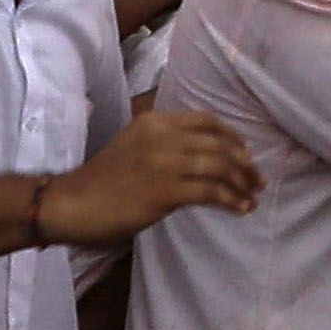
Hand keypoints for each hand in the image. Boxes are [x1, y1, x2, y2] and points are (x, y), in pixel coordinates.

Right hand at [41, 104, 262, 245]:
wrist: (73, 202)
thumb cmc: (103, 180)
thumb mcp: (135, 146)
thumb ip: (165, 144)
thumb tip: (203, 157)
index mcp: (155, 121)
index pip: (206, 121)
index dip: (232, 137)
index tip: (246, 153)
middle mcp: (163, 136)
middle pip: (219, 144)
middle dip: (245, 164)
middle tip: (257, 180)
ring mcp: (166, 162)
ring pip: (220, 167)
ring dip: (242, 184)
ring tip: (252, 196)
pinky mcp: (166, 190)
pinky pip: (212, 192)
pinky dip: (231, 200)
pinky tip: (240, 208)